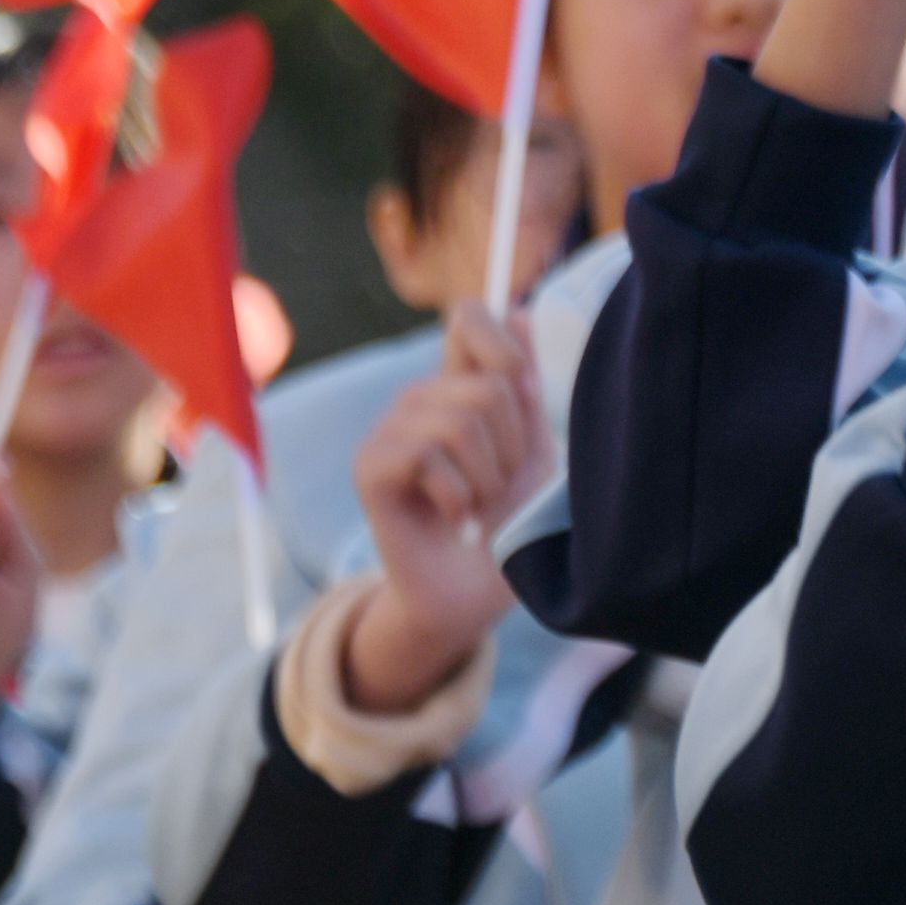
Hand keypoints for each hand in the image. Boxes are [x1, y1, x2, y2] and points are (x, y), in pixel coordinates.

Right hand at [340, 304, 536, 714]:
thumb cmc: (509, 523)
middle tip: (501, 485)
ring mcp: (391, 429)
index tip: (525, 388)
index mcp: (463, 386)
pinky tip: (452, 518)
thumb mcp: (534, 452)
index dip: (504, 341)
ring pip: (461, 420)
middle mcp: (422, 399)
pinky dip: (457, 495)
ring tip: (477, 504)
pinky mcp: (371, 465)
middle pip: (490, 383)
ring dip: (488, 477)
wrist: (473, 593)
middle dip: (514, 445)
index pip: (471, 318)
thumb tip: (522, 311)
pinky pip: (426, 454)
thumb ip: (526, 390)